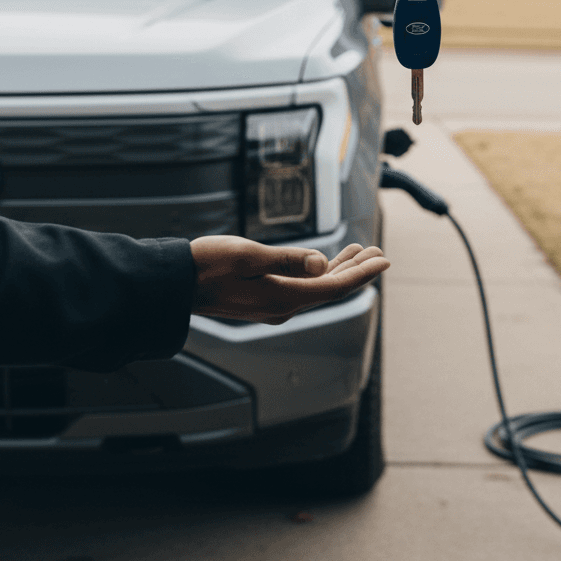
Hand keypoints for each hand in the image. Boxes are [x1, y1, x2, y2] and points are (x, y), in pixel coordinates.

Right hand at [189, 236, 388, 323]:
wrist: (176, 283)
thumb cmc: (206, 265)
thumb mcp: (248, 255)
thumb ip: (287, 259)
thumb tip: (320, 263)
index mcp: (282, 298)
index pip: (333, 286)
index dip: (362, 273)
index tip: (384, 260)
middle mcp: (282, 307)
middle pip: (329, 289)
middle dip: (356, 271)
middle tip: (378, 253)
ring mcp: (272, 305)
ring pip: (316, 288)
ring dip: (338, 270)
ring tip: (358, 253)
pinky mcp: (262, 299)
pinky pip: (301, 289)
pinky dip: (317, 274)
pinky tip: (322, 263)